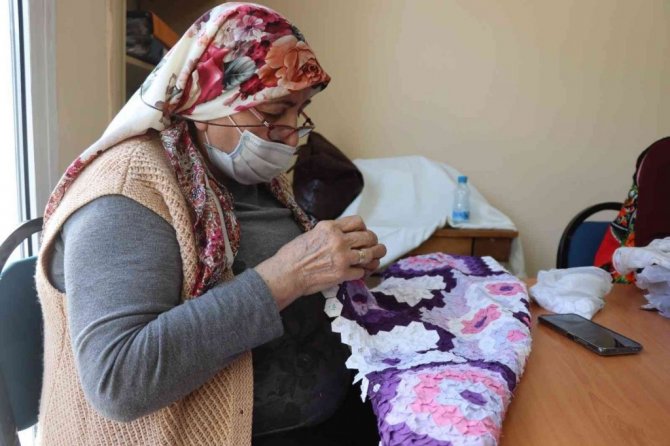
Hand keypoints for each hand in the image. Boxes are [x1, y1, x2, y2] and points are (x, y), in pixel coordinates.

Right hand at [255, 215, 386, 309]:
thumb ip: (329, 233)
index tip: (363, 234)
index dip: (364, 228)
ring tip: (376, 258)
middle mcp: (339, 239)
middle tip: (374, 247)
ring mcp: (342, 257)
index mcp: (330, 227)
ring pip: (370, 254)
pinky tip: (360, 272)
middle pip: (368, 237)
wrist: (286, 274)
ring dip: (375, 257)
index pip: (358, 222)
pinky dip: (362, 272)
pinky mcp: (343, 274)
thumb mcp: (312, 234)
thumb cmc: (293, 255)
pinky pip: (362, 271)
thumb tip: (343, 236)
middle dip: (374, 242)